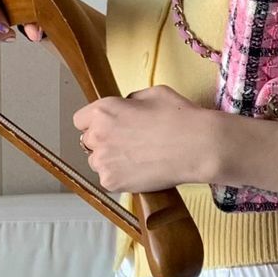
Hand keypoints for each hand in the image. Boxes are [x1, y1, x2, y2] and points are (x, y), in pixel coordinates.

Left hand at [71, 86, 214, 192]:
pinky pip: (109, 179)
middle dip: (105, 141)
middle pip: (88, 141)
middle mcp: (97, 135)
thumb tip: (125, 108)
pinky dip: (121, 177)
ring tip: (137, 159)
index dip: (96, 122)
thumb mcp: (152, 94)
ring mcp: (103, 161)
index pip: (81, 120)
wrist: (197, 147)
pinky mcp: (112, 182)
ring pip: (97, 162)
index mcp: (103, 110)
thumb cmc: (179, 118)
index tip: (109, 126)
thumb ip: (130, 101)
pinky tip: (141, 170)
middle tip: (129, 143)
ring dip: (111, 160)